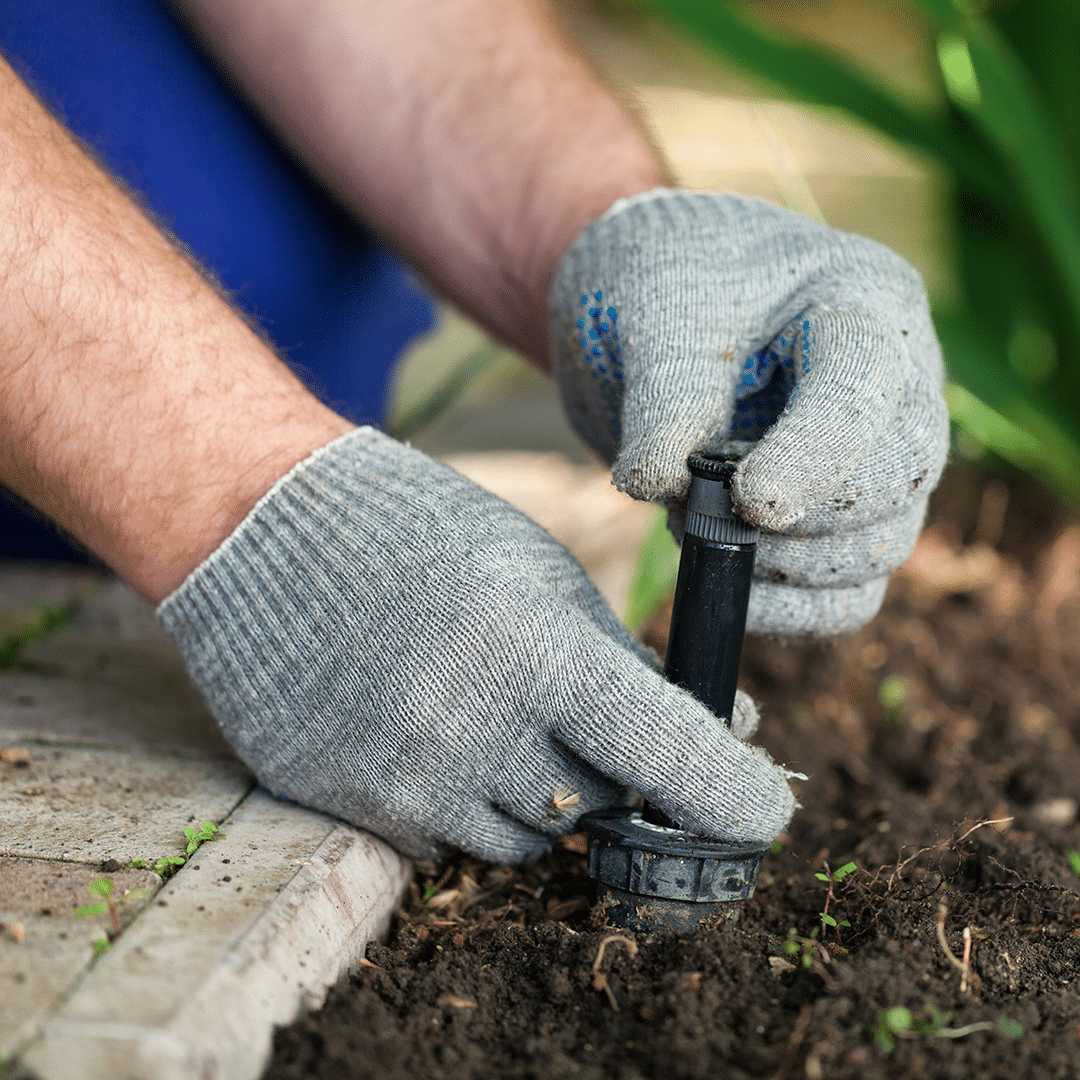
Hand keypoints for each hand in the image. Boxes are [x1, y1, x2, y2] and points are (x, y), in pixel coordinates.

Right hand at [159, 428, 794, 861]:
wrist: (268, 532)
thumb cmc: (424, 535)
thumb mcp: (540, 572)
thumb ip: (625, 659)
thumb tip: (721, 729)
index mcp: (535, 649)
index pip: (665, 750)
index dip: (730, 793)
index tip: (766, 815)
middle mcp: (474, 727)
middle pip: (601, 808)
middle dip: (615, 775)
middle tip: (585, 721)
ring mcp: (408, 775)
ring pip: (528, 841)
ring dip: (541, 795)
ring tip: (495, 713)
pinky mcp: (354, 802)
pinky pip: (451, 844)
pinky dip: (470, 805)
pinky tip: (438, 733)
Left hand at [549, 189, 949, 634]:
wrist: (651, 310)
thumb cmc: (663, 285)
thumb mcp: (656, 321)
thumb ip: (664, 402)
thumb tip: (658, 486)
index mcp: (861, 302)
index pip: (865, 391)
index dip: (814, 458)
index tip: (749, 504)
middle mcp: (895, 381)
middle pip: (899, 478)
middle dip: (802, 521)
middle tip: (695, 511)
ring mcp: (877, 455)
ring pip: (880, 546)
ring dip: (786, 568)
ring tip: (690, 526)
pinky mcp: (843, 517)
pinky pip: (850, 594)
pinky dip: (793, 611)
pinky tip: (729, 590)